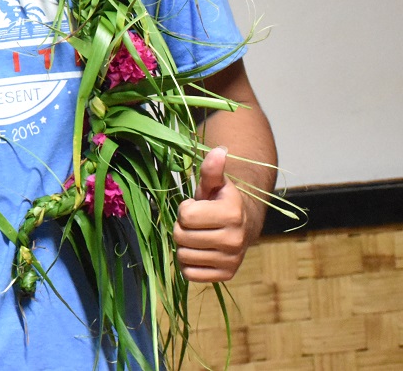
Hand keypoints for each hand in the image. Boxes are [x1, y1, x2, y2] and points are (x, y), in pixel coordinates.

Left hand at [174, 146, 248, 282]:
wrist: (243, 225)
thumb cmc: (221, 201)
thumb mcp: (215, 184)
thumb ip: (212, 170)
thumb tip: (219, 150)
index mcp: (232, 214)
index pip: (185, 216)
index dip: (185, 210)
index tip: (196, 207)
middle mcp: (235, 239)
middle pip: (181, 237)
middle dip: (182, 228)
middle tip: (196, 223)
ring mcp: (232, 260)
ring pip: (184, 256)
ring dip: (185, 246)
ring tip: (198, 236)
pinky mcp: (226, 275)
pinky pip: (190, 274)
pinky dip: (189, 264)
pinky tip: (200, 252)